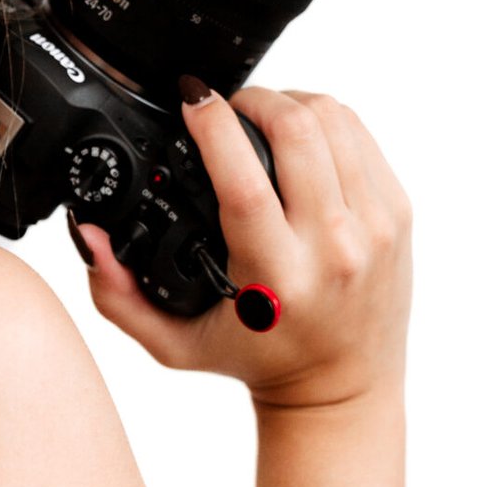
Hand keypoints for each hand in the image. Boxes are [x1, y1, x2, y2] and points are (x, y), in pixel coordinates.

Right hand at [68, 85, 412, 407]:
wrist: (342, 387)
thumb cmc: (256, 358)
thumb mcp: (174, 342)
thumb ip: (118, 295)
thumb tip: (89, 235)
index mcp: (275, 275)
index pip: (245, 180)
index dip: (214, 126)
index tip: (191, 101)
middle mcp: (332, 248)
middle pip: (297, 130)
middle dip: (252, 99)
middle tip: (226, 107)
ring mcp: (373, 227)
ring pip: (333, 120)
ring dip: (289, 103)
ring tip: (261, 117)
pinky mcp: (397, 213)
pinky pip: (361, 136)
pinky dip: (325, 122)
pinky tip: (301, 138)